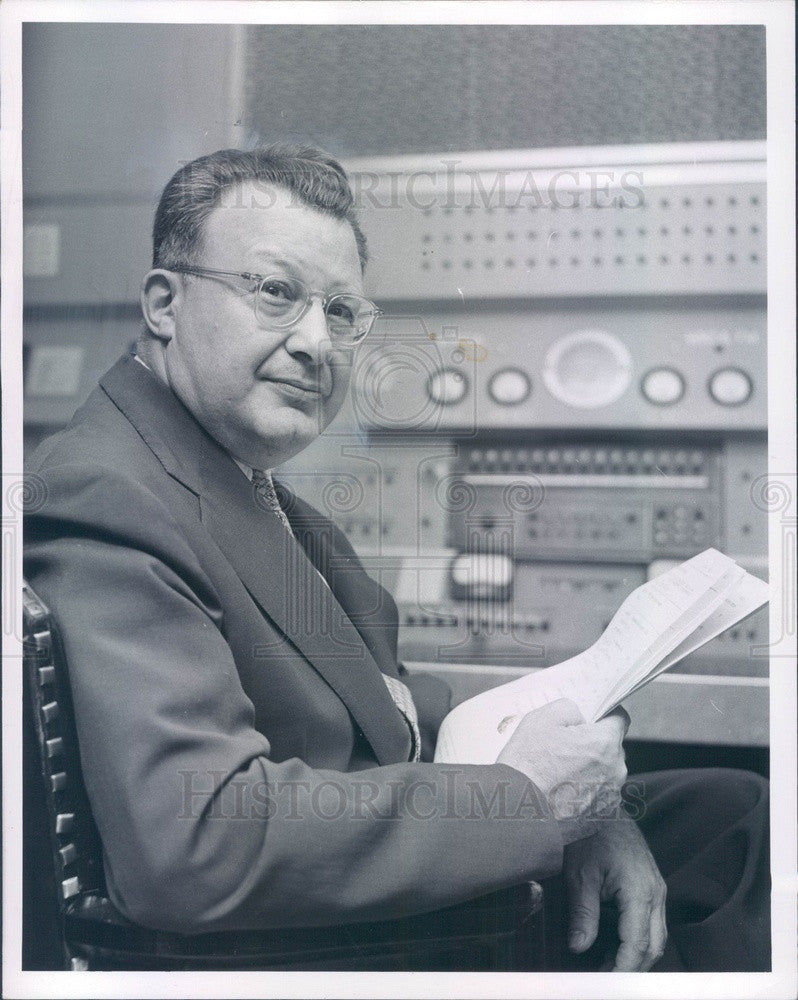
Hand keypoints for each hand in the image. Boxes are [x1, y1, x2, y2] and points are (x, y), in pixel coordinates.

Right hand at [497, 698, 628, 842]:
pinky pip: (599, 796)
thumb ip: (570, 709)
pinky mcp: (601, 819)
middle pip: (612, 748)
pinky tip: (562, 793)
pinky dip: (585, 793)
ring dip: (590, 770)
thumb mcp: (542, 718)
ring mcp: (610, 798)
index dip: (603, 716)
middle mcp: (615, 771)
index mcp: (604, 743)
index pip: (619, 719)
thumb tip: (580, 717)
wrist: (517, 811)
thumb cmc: (528, 764)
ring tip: (560, 775)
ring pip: (605, 773)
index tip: (590, 720)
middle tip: (565, 750)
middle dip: (594, 746)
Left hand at [564, 816, 666, 970]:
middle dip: (632, 967)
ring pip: (656, 936)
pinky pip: (651, 921)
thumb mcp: (580, 875)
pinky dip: (637, 939)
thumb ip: (583, 914)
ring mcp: (656, 888)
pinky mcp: (651, 885)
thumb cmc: (589, 834)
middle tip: (606, 979)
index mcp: (641, 890)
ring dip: (636, 954)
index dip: (623, 968)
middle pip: (654, 945)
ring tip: (607, 966)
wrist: (599, 804)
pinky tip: (614, 945)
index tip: (607, 983)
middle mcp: (656, 892)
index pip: (638, 944)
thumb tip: (579, 947)